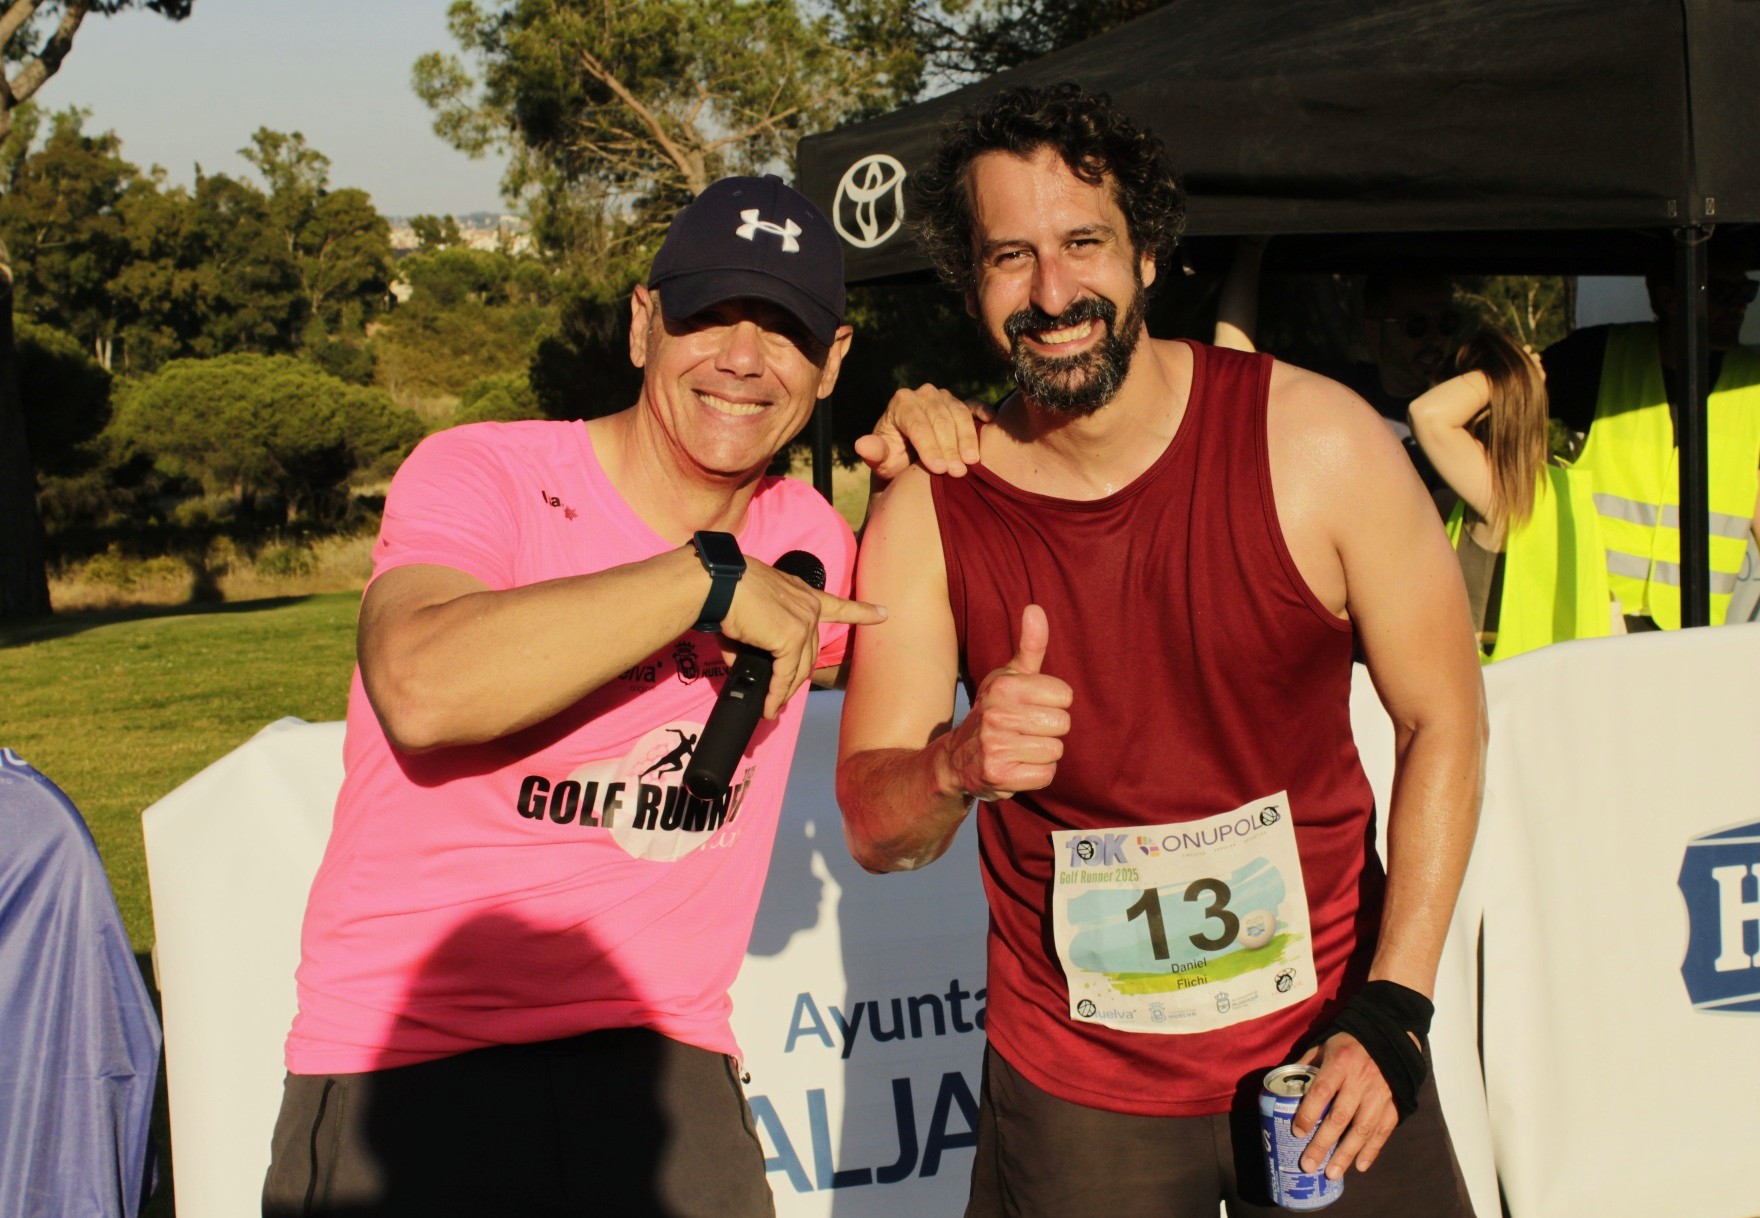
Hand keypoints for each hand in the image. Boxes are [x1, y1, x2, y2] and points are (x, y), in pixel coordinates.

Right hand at [721, 560, 886, 718]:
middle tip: (780, 697)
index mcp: (801, 594)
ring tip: (772, 707)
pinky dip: (776, 693)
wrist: (718, 583)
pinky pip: (785, 674)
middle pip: (809, 652)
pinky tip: (770, 707)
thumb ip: (759, 642)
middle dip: (794, 678)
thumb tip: (748, 670)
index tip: (883, 613)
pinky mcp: (791, 637)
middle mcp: (807, 606)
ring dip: (785, 690)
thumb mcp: (751, 616)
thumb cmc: (726, 592)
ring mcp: (803, 622)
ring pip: (799, 667)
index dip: (861, 611)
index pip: (837, 605)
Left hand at [855, 383, 992, 478]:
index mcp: (901, 403)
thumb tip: (862, 446)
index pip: (917, 424)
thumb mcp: (882, 460)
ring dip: (967, 438)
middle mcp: (923, 395)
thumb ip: (874, 453)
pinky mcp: (962, 403)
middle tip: (957, 473)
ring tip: (971, 462)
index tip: (939, 470)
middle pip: (940, 419)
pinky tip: (990, 421)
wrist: (910, 457)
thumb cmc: (894, 459)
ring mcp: (944, 397)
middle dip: (949, 448)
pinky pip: (974, 404)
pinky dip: (982, 411)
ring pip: (959, 413)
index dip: (929, 447)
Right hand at [937, 605, 1071, 800]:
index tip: (1032, 706)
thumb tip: (1035, 608)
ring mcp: (996, 746)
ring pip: (1055, 750)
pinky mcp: (999, 775)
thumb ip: (1030, 645)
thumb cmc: (995, 711)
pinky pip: (1046, 775)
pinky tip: (1017, 765)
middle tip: (1025, 730)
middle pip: (1062, 724)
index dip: (1053, 703)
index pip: (1064, 696)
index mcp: (1004, 686)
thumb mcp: (1009, 677)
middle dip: (1049, 729)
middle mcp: (997, 714)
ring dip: (1042, 752)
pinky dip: (1036, 774)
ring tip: (1020, 747)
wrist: (956, 758)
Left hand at [1290, 1032, 1400, 1177]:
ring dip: (1346, 1154)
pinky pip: (1383, 1131)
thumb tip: (1284, 1086)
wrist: (1389, 1038)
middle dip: (1323, 1143)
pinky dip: (1372, 1150)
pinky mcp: (1394, 1104)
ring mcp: (1379, 1095)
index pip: (1322, 1091)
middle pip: (1340, 1117)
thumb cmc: (1349, 1044)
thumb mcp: (1325, 1046)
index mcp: (1340, 1063)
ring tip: (1332, 1173)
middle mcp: (1361, 1081)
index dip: (1308, 1113)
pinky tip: (1360, 1166)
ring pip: (1362, 1129)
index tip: (1297, 1133)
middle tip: (1308, 1165)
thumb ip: (1306, 1065)